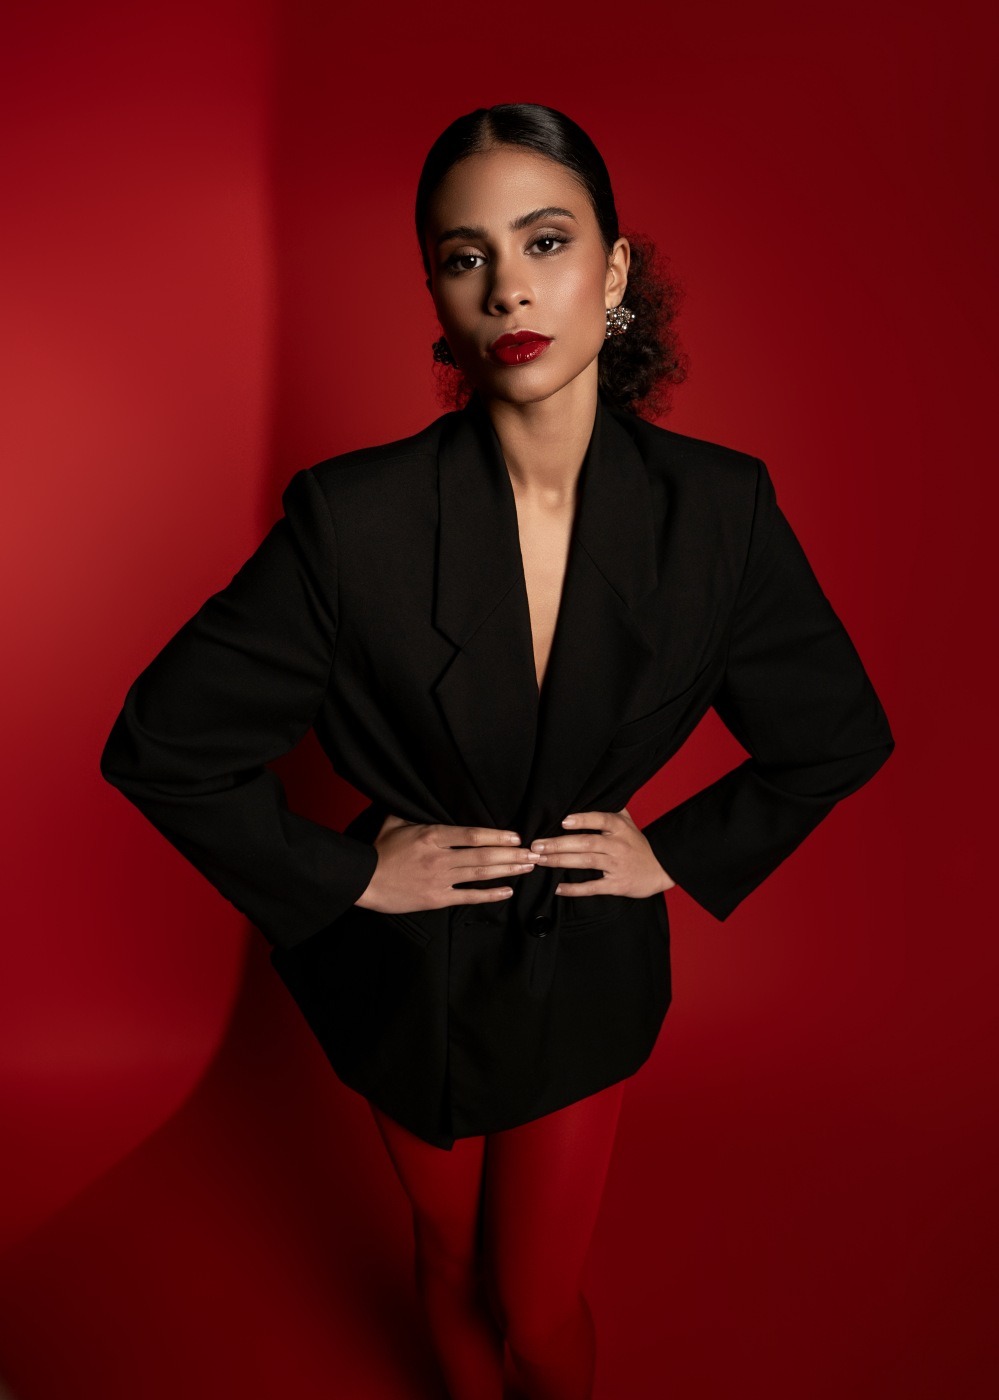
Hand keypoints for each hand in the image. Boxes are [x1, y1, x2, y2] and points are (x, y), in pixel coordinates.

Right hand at [354, 812, 540, 914]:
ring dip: (507, 871)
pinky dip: (489, 895)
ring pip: (480, 874)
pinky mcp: (436, 898)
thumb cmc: (379, 850)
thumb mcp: (395, 821)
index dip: (497, 836)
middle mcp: (439, 858)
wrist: (364, 880)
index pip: (472, 835)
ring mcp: (439, 880)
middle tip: (534, 854)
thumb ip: (416, 810)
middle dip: (512, 855)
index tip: (517, 836)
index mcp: (431, 836)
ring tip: (528, 867)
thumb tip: (426, 793)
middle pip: (483, 855)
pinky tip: (508, 891)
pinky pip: (468, 897)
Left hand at [529, 806, 676, 898]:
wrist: (661, 870)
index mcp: (620, 828)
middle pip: (586, 842)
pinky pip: (593, 886)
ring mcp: (617, 865)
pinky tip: (558, 887)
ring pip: (586, 862)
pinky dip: (575, 889)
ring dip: (561, 861)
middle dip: (559, 844)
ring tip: (540, 860)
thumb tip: (594, 792)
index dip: (583, 820)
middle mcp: (618, 845)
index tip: (563, 821)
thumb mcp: (630, 823)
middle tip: (536, 845)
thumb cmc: (639, 845)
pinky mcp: (617, 885)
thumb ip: (612, 809)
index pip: (601, 819)